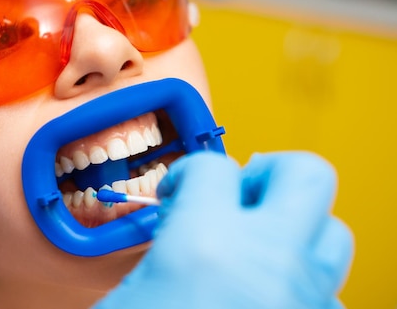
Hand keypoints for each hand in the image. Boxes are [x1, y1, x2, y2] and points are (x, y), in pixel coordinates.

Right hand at [94, 151, 353, 308]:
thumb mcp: (129, 301)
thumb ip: (166, 251)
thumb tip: (185, 228)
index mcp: (206, 245)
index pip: (214, 167)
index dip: (187, 172)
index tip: (176, 191)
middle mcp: (270, 263)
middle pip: (306, 174)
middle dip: (269, 172)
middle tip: (241, 191)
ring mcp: (305, 301)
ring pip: (333, 232)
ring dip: (296, 227)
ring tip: (258, 244)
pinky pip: (331, 291)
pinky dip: (303, 282)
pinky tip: (268, 297)